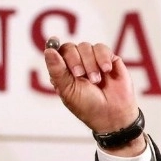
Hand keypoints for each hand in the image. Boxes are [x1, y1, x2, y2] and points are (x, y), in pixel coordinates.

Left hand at [44, 40, 145, 154]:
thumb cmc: (87, 105)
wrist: (112, 113)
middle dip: (75, 61)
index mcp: (62, 71)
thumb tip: (48, 50)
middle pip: (69, 47)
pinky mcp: (108, 58)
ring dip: (90, 64)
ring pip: (85, 47)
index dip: (55, 50)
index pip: (55, 53)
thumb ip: (57, 70)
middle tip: (80, 75)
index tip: (54, 48)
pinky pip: (102, 48)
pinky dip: (102, 58)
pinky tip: (106, 71)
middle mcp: (76, 63)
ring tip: (95, 81)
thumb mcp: (68, 90)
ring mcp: (92, 60)